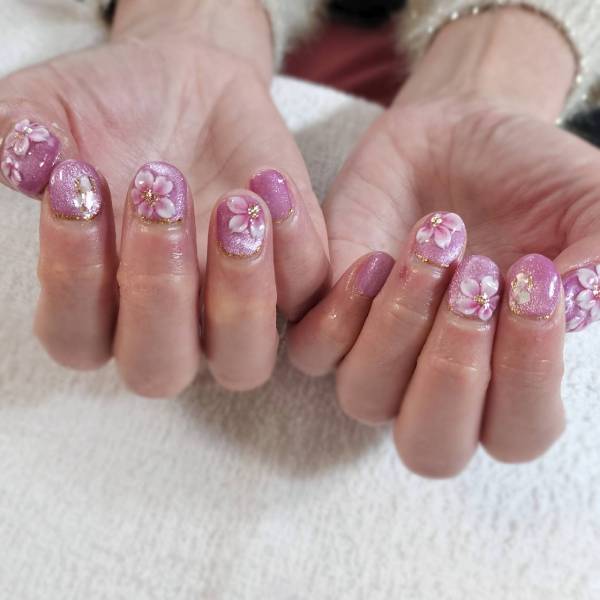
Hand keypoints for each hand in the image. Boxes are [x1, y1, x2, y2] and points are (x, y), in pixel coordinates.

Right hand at [0, 0, 328, 394]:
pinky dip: (294, 247)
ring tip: (232, 204)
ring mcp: (233, 307)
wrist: (183, 83)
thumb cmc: (108, 110)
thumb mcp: (52, 111)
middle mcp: (169, 323)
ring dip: (240, 294)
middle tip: (158, 192)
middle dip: (159, 289)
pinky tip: (267, 183)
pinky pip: (307, 293)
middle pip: (161, 369)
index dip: (73, 276)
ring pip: (245, 359)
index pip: (78, 337)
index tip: (76, 181)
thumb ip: (21, 136)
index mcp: (98, 306)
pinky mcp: (291, 273)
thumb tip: (19, 158)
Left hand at [288, 7, 597, 475]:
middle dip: (453, 370)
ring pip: (365, 395)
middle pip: (430, 446)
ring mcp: (377, 351)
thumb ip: (599, 254)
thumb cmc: (529, 180)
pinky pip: (313, 349)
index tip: (534, 278)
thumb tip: (581, 302)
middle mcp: (436, 381)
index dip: (526, 373)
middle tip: (476, 278)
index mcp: (509, 378)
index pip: (516, 432)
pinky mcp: (328, 313)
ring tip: (436, 241)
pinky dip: (341, 312)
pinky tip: (376, 256)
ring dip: (399, 326)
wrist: (459, 133)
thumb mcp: (588, 205)